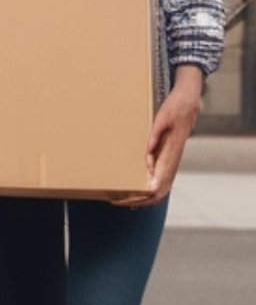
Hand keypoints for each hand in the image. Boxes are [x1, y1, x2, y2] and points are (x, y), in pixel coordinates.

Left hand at [122, 67, 203, 207]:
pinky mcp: (167, 161)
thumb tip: (148, 153)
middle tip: (116, 200)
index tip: (129, 198)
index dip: (144, 194)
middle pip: (156, 193)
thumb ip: (156, 135)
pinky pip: (158, 181)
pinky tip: (132, 192)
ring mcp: (171, 164)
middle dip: (137, 200)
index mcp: (171, 156)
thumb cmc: (174, 109)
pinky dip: (145, 191)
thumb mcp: (163, 119)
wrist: (188, 104)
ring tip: (120, 200)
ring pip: (158, 190)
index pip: (159, 184)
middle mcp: (172, 164)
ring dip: (140, 198)